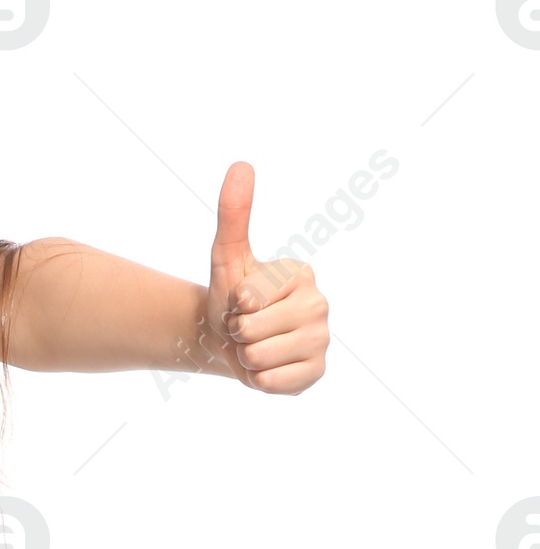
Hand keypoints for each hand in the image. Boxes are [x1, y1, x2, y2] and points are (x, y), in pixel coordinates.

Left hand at [204, 160, 328, 393]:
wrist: (229, 342)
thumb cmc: (231, 298)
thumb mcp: (226, 256)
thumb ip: (233, 214)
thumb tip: (240, 165)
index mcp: (301, 273)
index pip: (249, 298)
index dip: (232, 305)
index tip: (241, 302)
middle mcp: (319, 304)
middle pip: (253, 331)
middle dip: (237, 333)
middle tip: (246, 327)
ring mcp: (321, 340)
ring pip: (260, 358)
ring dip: (245, 357)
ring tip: (254, 345)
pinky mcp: (316, 373)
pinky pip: (273, 384)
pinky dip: (259, 380)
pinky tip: (267, 367)